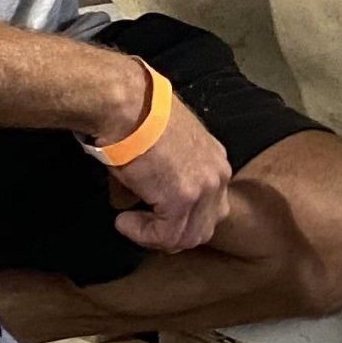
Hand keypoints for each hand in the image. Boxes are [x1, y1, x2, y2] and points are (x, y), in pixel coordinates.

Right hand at [111, 103, 233, 251]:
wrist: (127, 105)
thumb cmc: (136, 119)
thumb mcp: (164, 150)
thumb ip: (165, 180)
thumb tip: (135, 204)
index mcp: (215, 160)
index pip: (211, 207)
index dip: (181, 219)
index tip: (151, 215)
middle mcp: (218, 174)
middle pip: (204, 227)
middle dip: (172, 234)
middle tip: (143, 225)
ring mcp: (204, 188)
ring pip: (188, 237)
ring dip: (154, 236)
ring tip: (129, 221)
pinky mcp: (183, 199)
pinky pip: (167, 236)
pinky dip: (142, 234)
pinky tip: (123, 220)